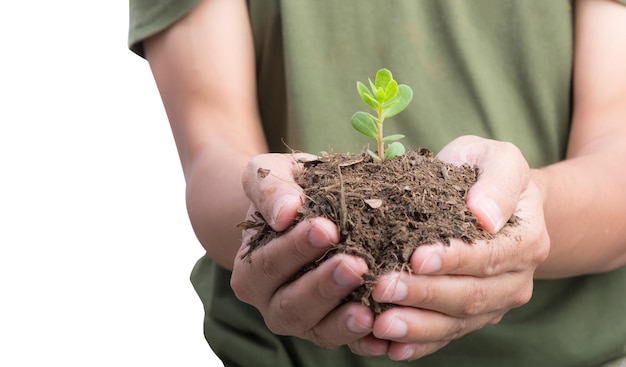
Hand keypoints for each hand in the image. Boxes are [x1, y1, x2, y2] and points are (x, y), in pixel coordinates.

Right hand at [231, 153, 374, 348]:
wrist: (302, 209)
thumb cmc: (286, 190)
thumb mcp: (268, 176)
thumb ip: (269, 190)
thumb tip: (285, 213)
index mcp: (251, 269)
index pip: (269, 263)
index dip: (296, 249)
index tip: (327, 228)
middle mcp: (271, 302)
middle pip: (291, 306)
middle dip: (324, 287)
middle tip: (355, 265)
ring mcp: (303, 320)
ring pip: (318, 330)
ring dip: (343, 322)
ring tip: (370, 311)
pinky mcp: (331, 329)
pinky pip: (347, 344)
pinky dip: (366, 343)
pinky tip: (385, 337)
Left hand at [349, 136, 549, 360]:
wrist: (493, 199)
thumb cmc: (487, 172)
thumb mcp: (498, 159)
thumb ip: (498, 182)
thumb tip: (485, 216)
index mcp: (526, 240)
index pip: (489, 255)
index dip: (453, 259)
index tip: (417, 257)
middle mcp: (516, 279)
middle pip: (471, 295)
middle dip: (424, 294)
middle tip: (382, 288)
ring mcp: (494, 303)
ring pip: (457, 322)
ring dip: (417, 326)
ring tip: (380, 324)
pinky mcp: (472, 316)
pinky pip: (446, 335)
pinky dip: (418, 344)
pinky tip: (388, 346)